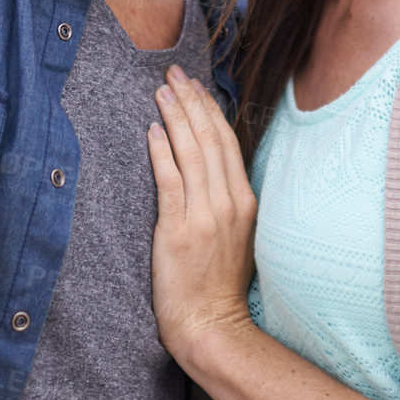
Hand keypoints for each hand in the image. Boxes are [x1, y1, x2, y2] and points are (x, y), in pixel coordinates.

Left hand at [148, 64, 258, 368]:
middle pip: (210, 139)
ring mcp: (206, 216)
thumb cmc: (220, 286)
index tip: (195, 85)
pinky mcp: (180, 231)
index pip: (227, 142)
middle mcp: (229, 203)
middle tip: (174, 75)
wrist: (212, 325)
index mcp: (246, 202)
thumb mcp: (237, 236)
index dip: (210, 109)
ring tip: (161, 92)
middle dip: (191, 102)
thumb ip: (228, 200)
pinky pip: (171, 182)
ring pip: (192, 153)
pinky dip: (162, 153)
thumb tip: (212, 167)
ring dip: (176, 117)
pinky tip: (153, 131)